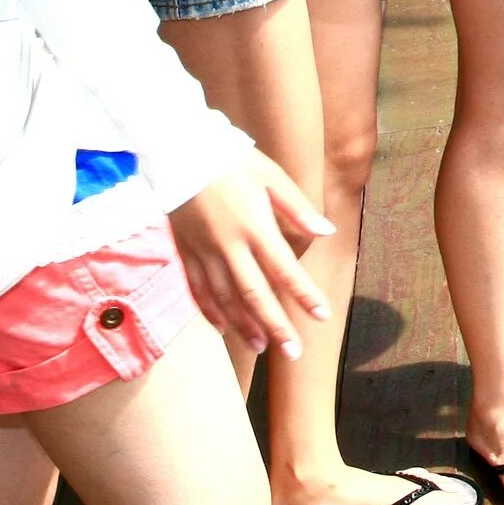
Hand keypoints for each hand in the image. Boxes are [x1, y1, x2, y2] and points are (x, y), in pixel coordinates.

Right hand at [168, 149, 333, 358]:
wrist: (176, 151)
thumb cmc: (229, 159)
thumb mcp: (271, 175)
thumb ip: (297, 208)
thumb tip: (326, 232)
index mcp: (254, 226)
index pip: (284, 270)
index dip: (304, 296)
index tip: (322, 316)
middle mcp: (229, 245)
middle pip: (255, 295)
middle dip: (276, 326)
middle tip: (294, 353)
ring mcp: (203, 252)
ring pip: (225, 299)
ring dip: (245, 326)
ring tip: (263, 348)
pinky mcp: (184, 252)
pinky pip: (198, 291)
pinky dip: (211, 313)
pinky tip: (223, 329)